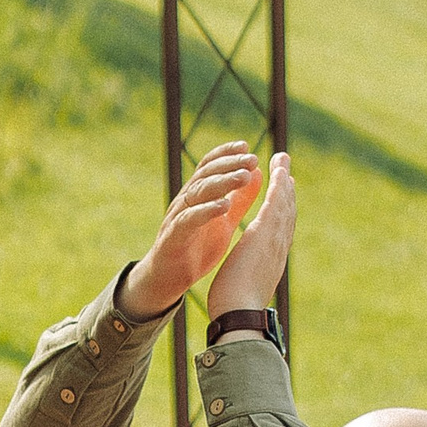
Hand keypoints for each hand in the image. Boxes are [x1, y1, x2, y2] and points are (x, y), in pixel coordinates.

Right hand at [119, 140, 259, 319]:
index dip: (225, 154)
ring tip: (244, 177)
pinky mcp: (173, 237)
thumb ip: (240, 199)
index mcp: (197, 196)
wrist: (168, 279)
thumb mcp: (224, 221)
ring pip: (198, 193)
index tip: (246, 147)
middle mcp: (185, 201)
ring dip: (222, 183)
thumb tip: (258, 173)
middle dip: (229, 165)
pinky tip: (224, 205)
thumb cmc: (196, 249)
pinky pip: (189, 219)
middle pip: (206, 175)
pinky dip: (206, 211)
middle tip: (251, 159)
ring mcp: (177, 217)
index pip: (209, 166)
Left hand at [205, 147, 293, 319]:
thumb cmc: (236, 308)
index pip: (279, 231)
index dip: (282, 210)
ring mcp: (275, 241)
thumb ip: (247, 277)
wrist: (239, 316)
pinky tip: (278, 171)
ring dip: (284, 182)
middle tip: (286, 169)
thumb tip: (245, 283)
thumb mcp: (244, 287)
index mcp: (271, 260)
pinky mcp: (265, 236)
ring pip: (284, 206)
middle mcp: (278, 249)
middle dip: (287, 191)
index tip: (281, 194)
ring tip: (283, 160)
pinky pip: (275, 206)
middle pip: (287, 214)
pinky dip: (278, 187)